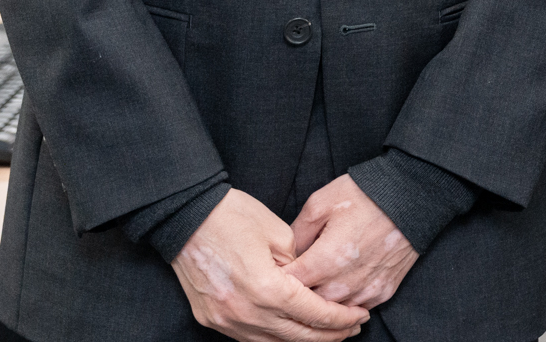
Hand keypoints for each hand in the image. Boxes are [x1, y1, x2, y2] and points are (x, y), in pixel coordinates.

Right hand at [172, 188, 368, 341]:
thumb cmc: (233, 217)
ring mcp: (225, 320)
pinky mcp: (212, 320)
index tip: (360, 315)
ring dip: (303, 340)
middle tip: (353, 327)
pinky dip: (276, 338)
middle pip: (296, 336)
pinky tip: (293, 331)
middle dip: (329, 335)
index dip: (340, 318)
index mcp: (266, 288)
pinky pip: (251, 338)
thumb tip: (312, 284)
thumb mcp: (279, 233)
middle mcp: (245, 312)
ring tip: (328, 333)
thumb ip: (300, 264)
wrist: (185, 218)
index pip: (312, 314)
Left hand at [287, 174, 418, 310]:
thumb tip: (285, 255)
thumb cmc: (366, 193)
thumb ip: (296, 233)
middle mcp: (344, 282)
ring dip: (322, 303)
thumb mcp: (320, 202)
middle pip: (307, 306)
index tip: (272, 275)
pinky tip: (341, 288)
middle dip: (297, 296)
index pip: (287, 288)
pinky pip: (356, 309)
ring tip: (316, 286)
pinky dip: (346, 303)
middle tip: (289, 285)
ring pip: (332, 312)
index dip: (275, 282)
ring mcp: (365, 290)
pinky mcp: (383, 291)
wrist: (414, 194)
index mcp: (325, 260)